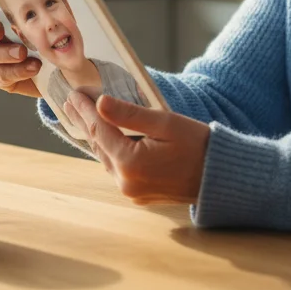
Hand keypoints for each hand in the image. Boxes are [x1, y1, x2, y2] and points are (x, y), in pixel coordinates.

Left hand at [62, 92, 209, 205]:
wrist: (219, 177)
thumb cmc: (197, 145)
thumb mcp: (165, 123)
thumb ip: (130, 114)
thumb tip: (100, 104)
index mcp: (131, 163)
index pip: (100, 130)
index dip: (85, 110)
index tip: (74, 94)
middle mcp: (126, 182)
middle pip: (99, 146)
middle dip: (85, 122)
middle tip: (71, 103)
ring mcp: (131, 191)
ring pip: (106, 158)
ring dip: (97, 137)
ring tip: (83, 117)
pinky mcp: (138, 195)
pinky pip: (117, 169)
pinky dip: (110, 151)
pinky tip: (106, 138)